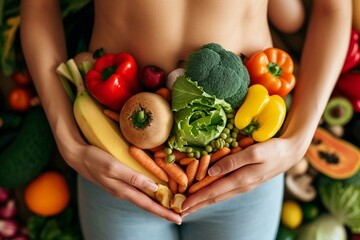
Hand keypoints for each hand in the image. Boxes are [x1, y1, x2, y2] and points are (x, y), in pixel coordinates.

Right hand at [64, 142, 182, 223]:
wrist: (77, 156)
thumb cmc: (95, 159)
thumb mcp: (114, 167)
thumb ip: (133, 177)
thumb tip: (154, 187)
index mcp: (124, 190)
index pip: (148, 205)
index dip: (164, 212)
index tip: (179, 218)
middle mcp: (124, 192)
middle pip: (148, 204)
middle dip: (164, 210)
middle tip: (180, 214)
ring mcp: (121, 187)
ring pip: (143, 197)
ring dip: (158, 202)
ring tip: (172, 204)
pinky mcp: (119, 180)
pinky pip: (138, 189)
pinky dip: (149, 191)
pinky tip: (155, 188)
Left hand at [181, 136, 307, 215]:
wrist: (291, 152)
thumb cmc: (273, 149)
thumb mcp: (253, 152)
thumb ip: (233, 162)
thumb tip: (212, 172)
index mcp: (241, 180)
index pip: (213, 192)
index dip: (196, 199)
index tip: (182, 206)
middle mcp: (241, 186)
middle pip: (214, 198)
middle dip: (197, 205)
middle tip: (180, 212)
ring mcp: (244, 185)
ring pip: (219, 196)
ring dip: (204, 201)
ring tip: (191, 206)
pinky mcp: (246, 180)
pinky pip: (226, 190)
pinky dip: (213, 194)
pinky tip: (208, 194)